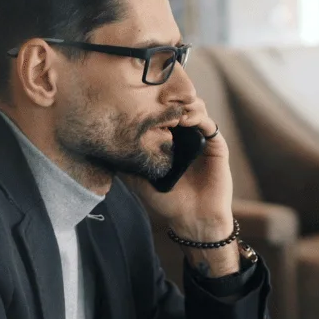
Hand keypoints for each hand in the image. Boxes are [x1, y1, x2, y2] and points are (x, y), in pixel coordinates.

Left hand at [123, 95, 237, 275]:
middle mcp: (185, 137)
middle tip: (155, 99)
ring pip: (195, 109)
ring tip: (170, 111)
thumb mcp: (138, 180)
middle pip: (179, 105)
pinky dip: (198, 116)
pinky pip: (209, 124)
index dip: (153, 104)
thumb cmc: (167, 201)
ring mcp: (201, 139)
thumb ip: (125, 163)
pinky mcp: (216, 145)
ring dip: (183, 105)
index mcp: (169, 141)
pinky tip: (185, 119)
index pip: (162, 113)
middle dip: (169, 98)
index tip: (139, 99)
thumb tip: (103, 148)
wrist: (193, 219)